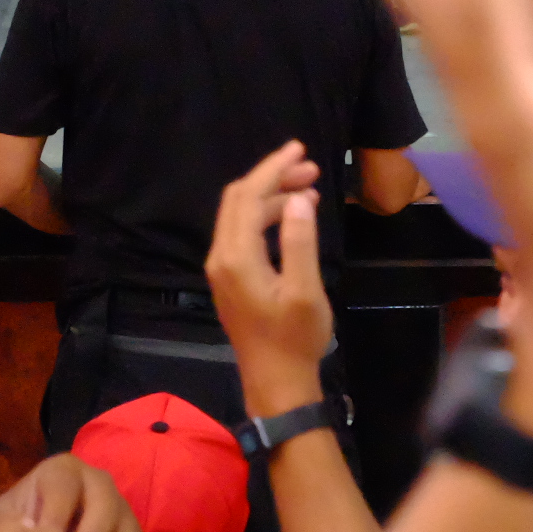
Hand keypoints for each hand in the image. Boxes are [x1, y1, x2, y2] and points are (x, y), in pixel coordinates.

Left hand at [205, 141, 334, 416]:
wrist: (276, 382)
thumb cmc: (295, 339)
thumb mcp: (305, 291)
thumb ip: (301, 242)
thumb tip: (300, 198)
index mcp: (237, 257)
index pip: (249, 196)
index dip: (273, 168)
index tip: (300, 149)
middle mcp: (222, 257)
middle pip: (239, 200)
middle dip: (272, 177)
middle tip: (311, 167)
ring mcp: (223, 269)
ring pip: (241, 215)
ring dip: (272, 196)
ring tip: (310, 190)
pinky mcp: (231, 278)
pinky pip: (243, 232)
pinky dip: (267, 216)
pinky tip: (293, 217)